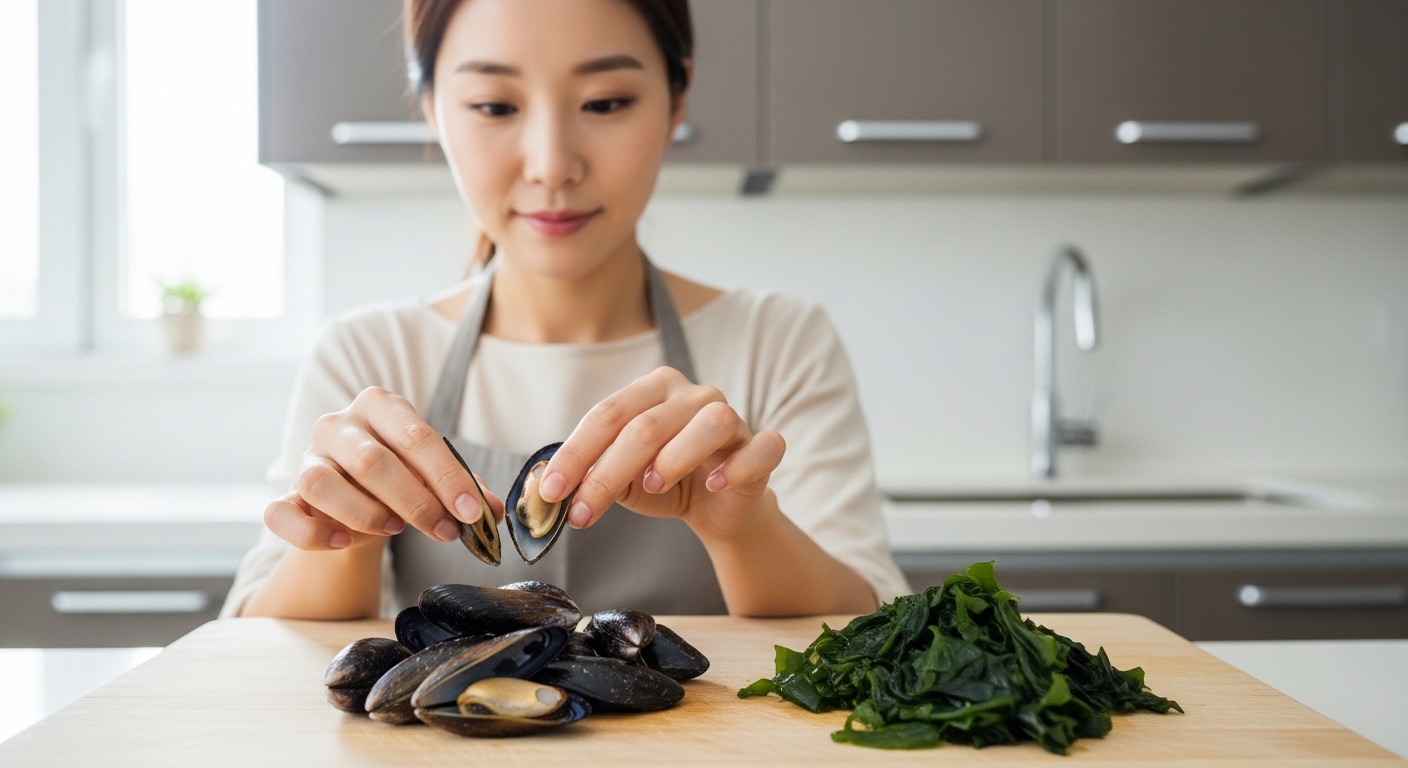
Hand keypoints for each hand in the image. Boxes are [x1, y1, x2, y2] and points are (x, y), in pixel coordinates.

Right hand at [264, 386, 504, 550]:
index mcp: (379, 405)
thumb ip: (464, 488)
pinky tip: (343, 542)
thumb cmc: (402, 476)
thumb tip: (493, 512)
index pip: (415, 436)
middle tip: (445, 531)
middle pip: (372, 461)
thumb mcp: (435, 475)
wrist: (357, 497)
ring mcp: (306, 459)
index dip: (446, 477)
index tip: (471, 511)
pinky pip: (281, 514)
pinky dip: (312, 532)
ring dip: (364, 513)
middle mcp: (337, 425)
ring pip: (321, 483)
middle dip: (415, 501)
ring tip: (394, 529)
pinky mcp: (284, 496)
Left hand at [538, 367, 785, 543]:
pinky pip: (761, 447)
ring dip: (675, 456)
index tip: (551, 490)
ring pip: (708, 423)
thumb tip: (539, 485)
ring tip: (651, 485)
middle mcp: (693, 396)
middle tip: (582, 512)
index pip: (608, 414)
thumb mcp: (620, 480)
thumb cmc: (666, 482)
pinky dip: (738, 465)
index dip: (577, 453)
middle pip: (647, 425)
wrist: (717, 506)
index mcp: (653, 391)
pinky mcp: (762, 448)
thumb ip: (588, 475)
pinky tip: (715, 483)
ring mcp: (733, 418)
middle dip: (608, 471)